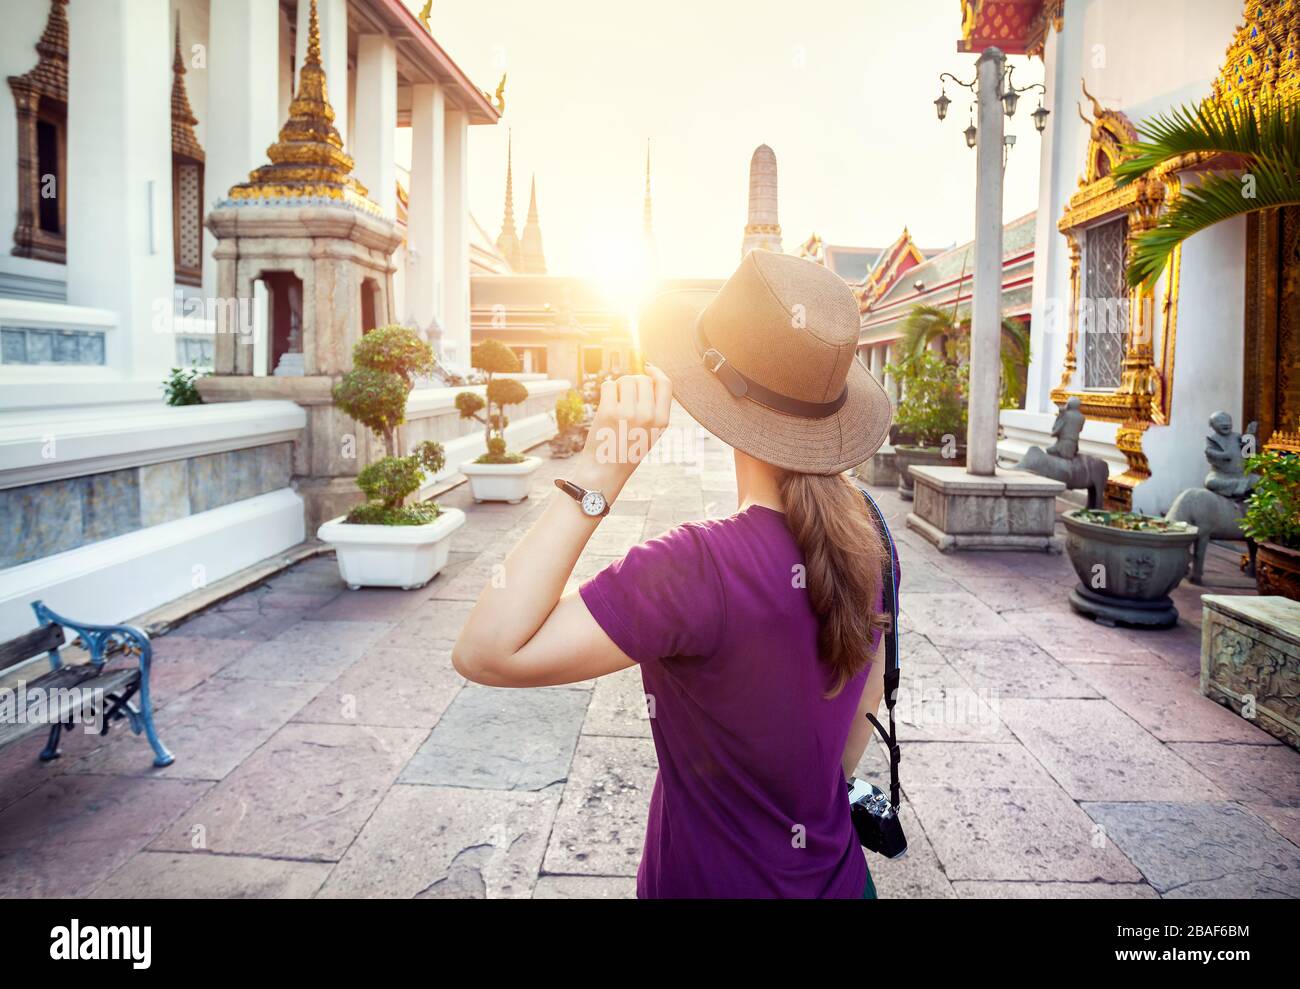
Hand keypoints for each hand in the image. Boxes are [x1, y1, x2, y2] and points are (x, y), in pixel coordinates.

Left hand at [576, 364, 672, 491]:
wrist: (606, 470)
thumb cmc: (627, 449)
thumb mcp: (652, 432)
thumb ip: (655, 407)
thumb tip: (649, 374)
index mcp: (662, 421)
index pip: (666, 384)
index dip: (656, 372)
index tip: (648, 368)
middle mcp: (647, 416)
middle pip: (643, 379)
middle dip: (633, 382)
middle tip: (625, 397)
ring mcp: (628, 414)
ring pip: (625, 379)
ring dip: (619, 386)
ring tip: (616, 402)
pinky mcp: (608, 412)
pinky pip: (608, 385)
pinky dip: (606, 390)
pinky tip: (606, 403)